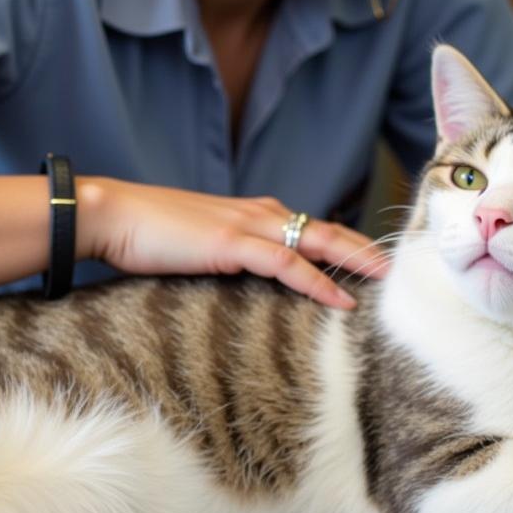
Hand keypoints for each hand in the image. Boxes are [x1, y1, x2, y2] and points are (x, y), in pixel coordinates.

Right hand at [76, 178, 388, 309]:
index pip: (311, 226)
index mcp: (253, 213)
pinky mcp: (232, 244)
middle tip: (399, 266)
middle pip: (326, 229)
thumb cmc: (149, 234)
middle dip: (365, 247)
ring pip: (317, 241)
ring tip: (388, 280)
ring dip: (355, 260)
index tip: (372, 260)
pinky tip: (342, 299)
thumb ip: (231, 255)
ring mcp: (248, 226)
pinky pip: (287, 264)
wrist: (112, 215)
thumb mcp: (201, 243)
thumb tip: (250, 279)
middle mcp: (259, 213)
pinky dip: (318, 281)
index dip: (345, 242)